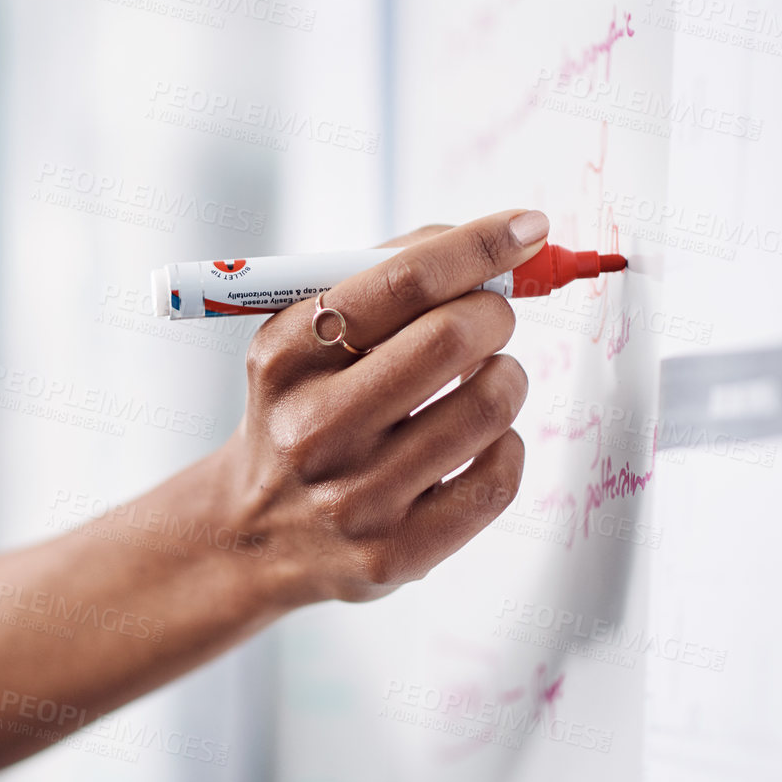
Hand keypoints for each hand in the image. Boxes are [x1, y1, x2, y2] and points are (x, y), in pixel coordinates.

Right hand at [222, 208, 549, 606]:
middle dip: (494, 312)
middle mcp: (312, 429)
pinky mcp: (396, 554)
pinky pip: (499, 478)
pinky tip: (480, 439)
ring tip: (485, 378)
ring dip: (507, 376)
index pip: (403, 280)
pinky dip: (507, 443)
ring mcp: (354, 499)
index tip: (529, 227)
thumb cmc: (302, 409)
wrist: (253, 529)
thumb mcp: (304, 337)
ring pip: (488, 406)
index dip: (480, 244)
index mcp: (285, 358)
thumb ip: (384, 277)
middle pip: (450, 337)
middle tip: (491, 317)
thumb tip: (497, 243)